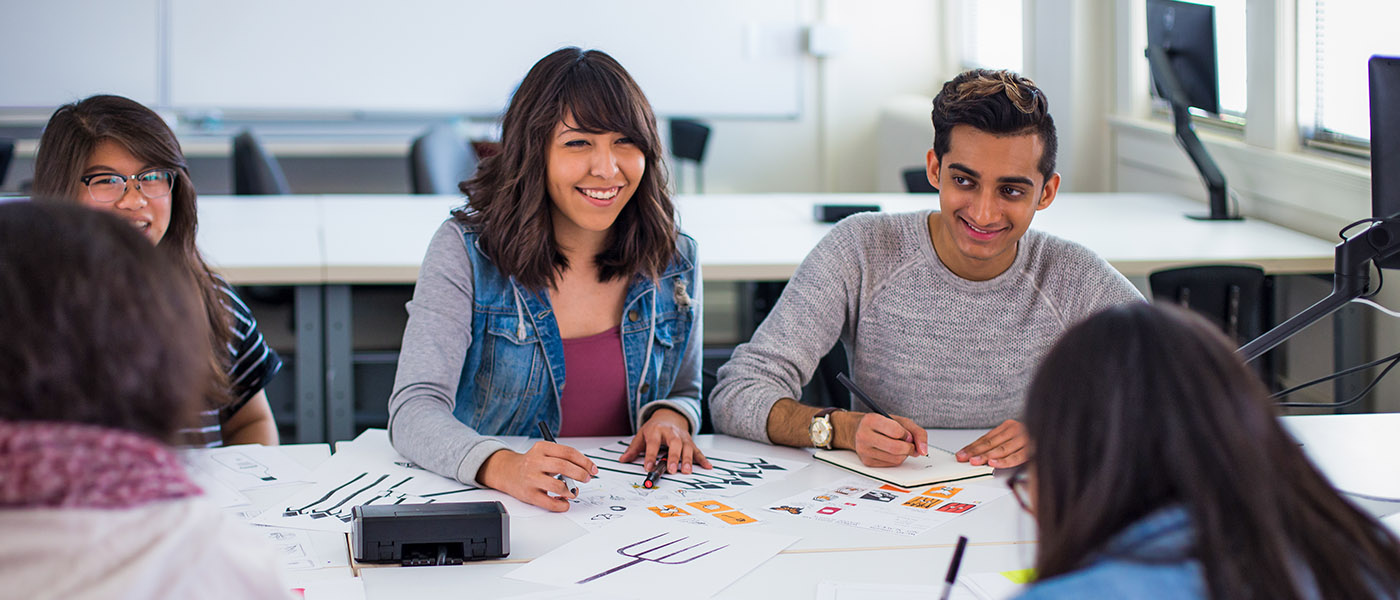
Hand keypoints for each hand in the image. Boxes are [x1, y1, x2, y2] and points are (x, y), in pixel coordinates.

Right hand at [477, 441, 596, 511]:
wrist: (507, 472)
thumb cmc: (532, 464)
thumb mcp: (545, 453)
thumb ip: (563, 458)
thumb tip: (586, 469)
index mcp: (542, 448)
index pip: (568, 452)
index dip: (584, 461)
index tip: (593, 469)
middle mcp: (535, 462)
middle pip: (564, 466)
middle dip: (581, 474)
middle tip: (587, 478)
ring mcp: (531, 479)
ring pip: (557, 486)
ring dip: (570, 491)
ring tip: (573, 491)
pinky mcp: (529, 494)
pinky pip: (549, 502)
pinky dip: (561, 504)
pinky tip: (565, 502)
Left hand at [619, 407, 712, 474]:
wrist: (669, 416)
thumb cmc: (654, 428)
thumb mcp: (641, 435)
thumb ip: (633, 448)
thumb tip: (623, 459)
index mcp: (656, 430)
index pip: (653, 444)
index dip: (650, 456)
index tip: (647, 467)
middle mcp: (671, 433)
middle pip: (674, 443)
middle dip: (673, 457)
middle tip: (671, 470)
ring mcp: (682, 437)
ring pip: (687, 447)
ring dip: (688, 459)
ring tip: (686, 471)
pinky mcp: (690, 442)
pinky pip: (698, 451)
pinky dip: (703, 459)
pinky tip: (707, 466)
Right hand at [850, 412, 927, 466]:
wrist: (858, 430)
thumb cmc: (881, 424)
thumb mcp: (899, 420)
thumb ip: (916, 432)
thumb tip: (923, 450)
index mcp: (871, 420)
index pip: (896, 431)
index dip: (906, 434)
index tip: (907, 434)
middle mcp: (864, 435)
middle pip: (896, 448)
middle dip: (909, 447)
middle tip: (909, 444)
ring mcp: (864, 450)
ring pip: (895, 459)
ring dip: (904, 454)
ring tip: (900, 446)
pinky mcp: (867, 462)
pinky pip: (891, 465)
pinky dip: (897, 459)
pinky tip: (892, 452)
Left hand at [956, 419, 1029, 468]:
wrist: (1058, 428)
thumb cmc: (1035, 435)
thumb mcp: (1015, 436)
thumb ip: (1001, 443)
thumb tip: (979, 455)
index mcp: (1009, 425)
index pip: (986, 438)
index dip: (972, 446)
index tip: (961, 454)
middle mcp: (1016, 429)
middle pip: (992, 443)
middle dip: (976, 452)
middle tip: (964, 459)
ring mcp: (1026, 438)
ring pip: (1002, 449)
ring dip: (987, 456)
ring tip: (976, 462)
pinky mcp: (1034, 447)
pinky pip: (1017, 456)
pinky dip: (1005, 460)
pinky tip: (995, 463)